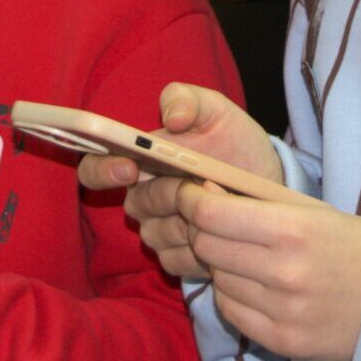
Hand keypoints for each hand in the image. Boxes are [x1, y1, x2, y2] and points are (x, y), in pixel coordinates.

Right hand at [76, 84, 279, 279]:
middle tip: (194, 185)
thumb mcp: (216, 110)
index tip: (130, 167)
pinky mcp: (177, 257)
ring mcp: (157, 229)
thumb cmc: (234, 141)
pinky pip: (174, 260)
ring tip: (216, 204)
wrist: (266, 180)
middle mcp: (141, 195)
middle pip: (133, 205)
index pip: (94, 169)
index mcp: (137, 158)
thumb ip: (187, 100)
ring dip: (187, 221)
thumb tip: (172, 118)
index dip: (102, 170)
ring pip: (155, 235)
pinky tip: (221, 230)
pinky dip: (200, 248)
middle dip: (165, 195)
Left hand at [181, 183, 360, 360]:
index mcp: (292, 230)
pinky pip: (231, 312)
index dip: (190, 201)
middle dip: (201, 230)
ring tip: (245, 256)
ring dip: (220, 264)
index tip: (190, 195)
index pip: (211, 215)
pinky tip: (254, 285)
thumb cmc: (353, 245)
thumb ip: (256, 202)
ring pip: (217, 280)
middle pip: (206, 247)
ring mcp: (282, 312)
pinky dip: (232, 295)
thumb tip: (203, 192)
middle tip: (212, 222)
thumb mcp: (311, 210)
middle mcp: (283, 272)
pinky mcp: (282, 341)